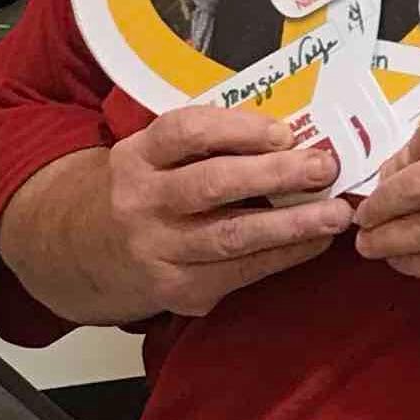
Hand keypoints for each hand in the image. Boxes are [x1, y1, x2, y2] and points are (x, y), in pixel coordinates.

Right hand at [92, 106, 352, 319]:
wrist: (84, 251)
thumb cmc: (146, 191)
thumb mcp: (155, 156)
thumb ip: (208, 144)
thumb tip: (293, 135)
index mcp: (136, 156)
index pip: (185, 132)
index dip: (237, 129)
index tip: (284, 132)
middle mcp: (141, 202)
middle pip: (211, 185)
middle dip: (275, 175)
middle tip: (323, 167)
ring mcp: (158, 250)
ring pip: (231, 236)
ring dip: (291, 225)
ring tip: (335, 214)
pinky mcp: (177, 289)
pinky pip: (240, 272)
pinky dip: (283, 256)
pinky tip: (314, 242)